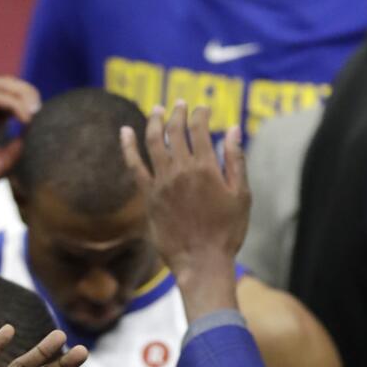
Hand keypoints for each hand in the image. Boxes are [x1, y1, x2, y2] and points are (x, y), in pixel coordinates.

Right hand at [0, 77, 39, 206]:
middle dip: (26, 90)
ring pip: (0, 83)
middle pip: (4, 84)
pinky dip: (15, 105)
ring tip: (34, 111)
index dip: (25, 102)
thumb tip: (26, 135)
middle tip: (38, 108)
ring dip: (22, 92)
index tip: (36, 119)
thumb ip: (13, 150)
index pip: (8, 99)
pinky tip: (25, 120)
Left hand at [119, 101, 249, 282]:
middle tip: (180, 104)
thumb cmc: (227, 232)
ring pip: (154, 142)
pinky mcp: (149, 198)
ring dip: (155, 121)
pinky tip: (124, 132)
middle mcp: (181, 170)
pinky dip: (128, 147)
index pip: (199, 127)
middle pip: (175, 130)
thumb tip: (232, 128)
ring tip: (157, 110)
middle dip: (178, 112)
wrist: (201, 263)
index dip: (200, 113)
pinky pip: (135, 167)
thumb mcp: (241, 195)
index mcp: (206, 167)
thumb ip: (236, 160)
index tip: (202, 108)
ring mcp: (162, 183)